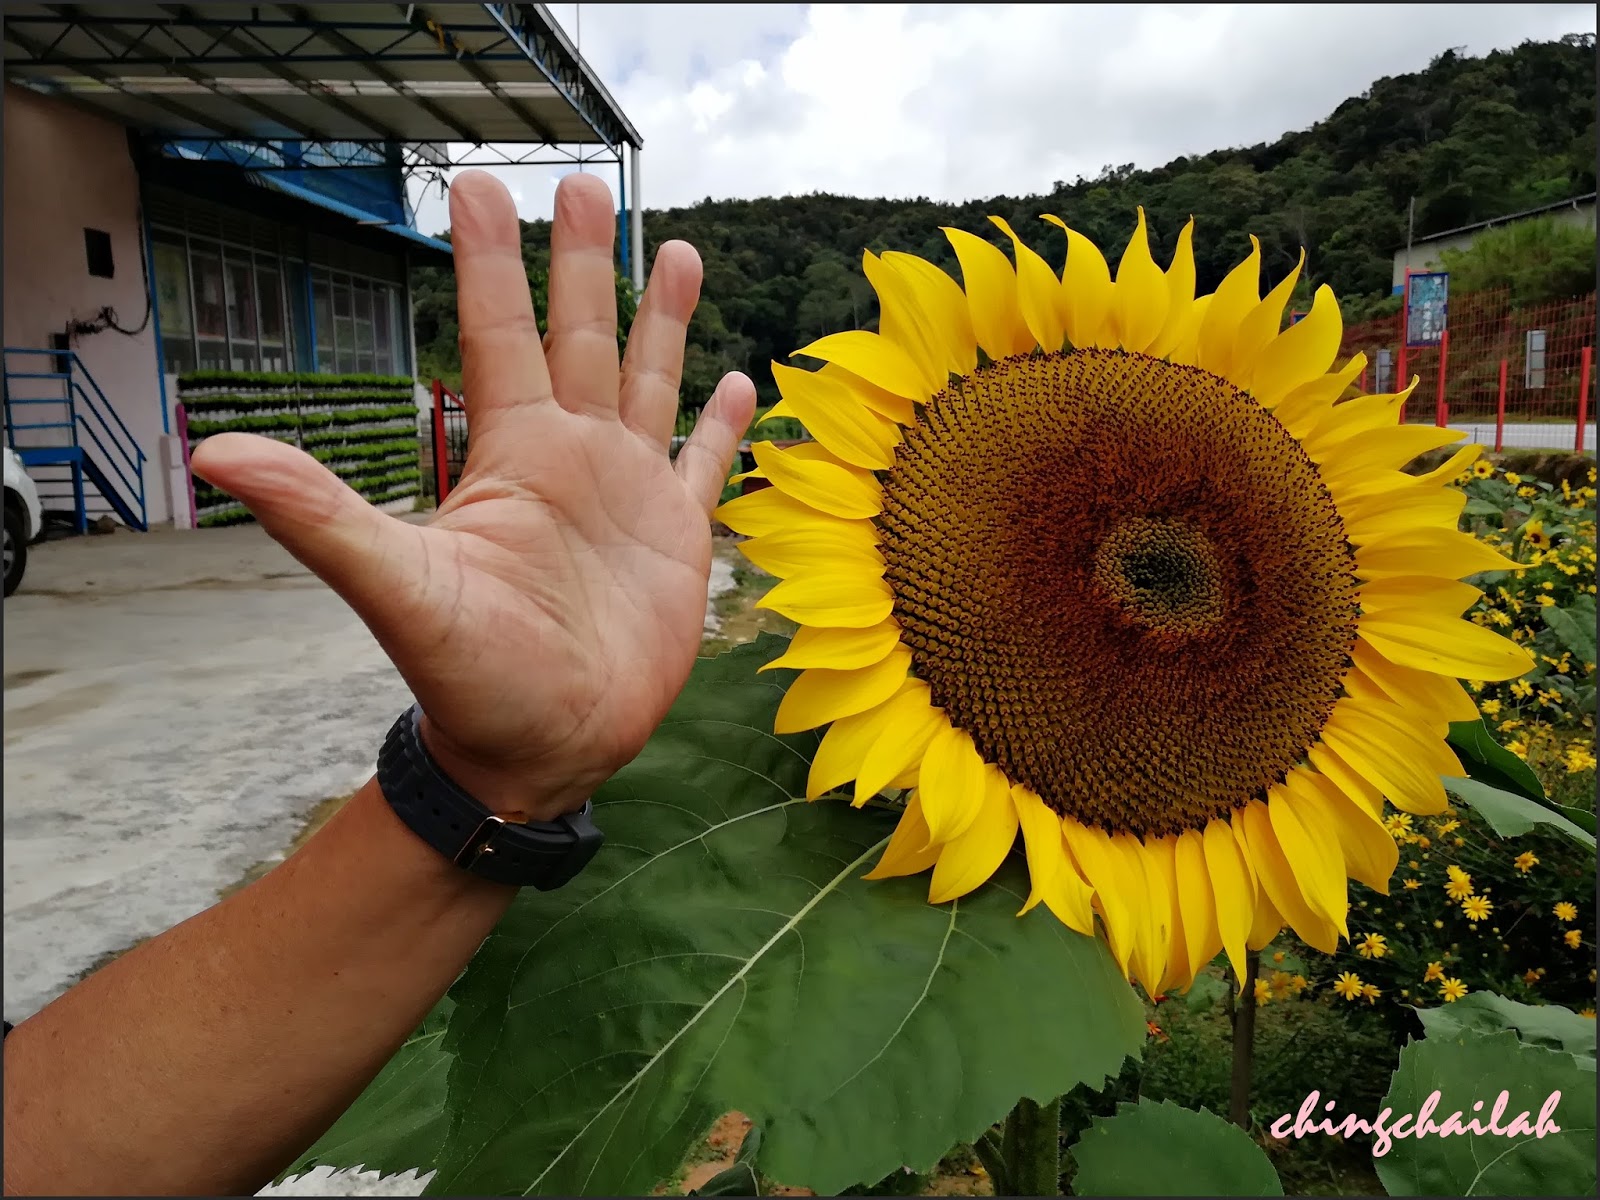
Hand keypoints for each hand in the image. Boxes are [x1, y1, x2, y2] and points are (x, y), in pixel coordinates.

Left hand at [191, 171, 755, 819]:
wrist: (543, 750)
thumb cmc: (469, 679)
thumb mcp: (400, 589)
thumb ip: (324, 516)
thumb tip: (217, 452)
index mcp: (512, 456)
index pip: (497, 337)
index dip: (488, 266)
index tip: (475, 190)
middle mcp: (571, 458)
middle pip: (578, 338)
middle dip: (580, 262)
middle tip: (578, 182)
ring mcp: (628, 494)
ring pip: (646, 381)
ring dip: (660, 319)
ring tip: (674, 249)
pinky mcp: (678, 538)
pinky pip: (703, 464)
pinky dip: (721, 426)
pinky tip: (738, 382)